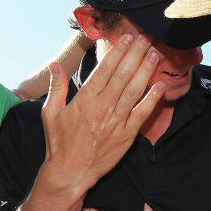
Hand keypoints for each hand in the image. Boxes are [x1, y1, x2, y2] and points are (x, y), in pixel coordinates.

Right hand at [36, 34, 163, 200]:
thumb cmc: (59, 143)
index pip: (104, 69)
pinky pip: (142, 113)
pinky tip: (160, 84)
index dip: (118, 51)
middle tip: (146, 38)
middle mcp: (102, 108)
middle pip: (122, 75)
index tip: (127, 37)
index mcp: (85, 100)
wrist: (70, 173)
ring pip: (134, 90)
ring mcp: (116, 122)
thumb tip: (55, 65)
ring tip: (154, 53)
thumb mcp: (50, 113)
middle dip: (135, 54)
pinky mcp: (127, 135)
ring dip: (145, 70)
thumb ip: (56, 87)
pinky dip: (152, 98)